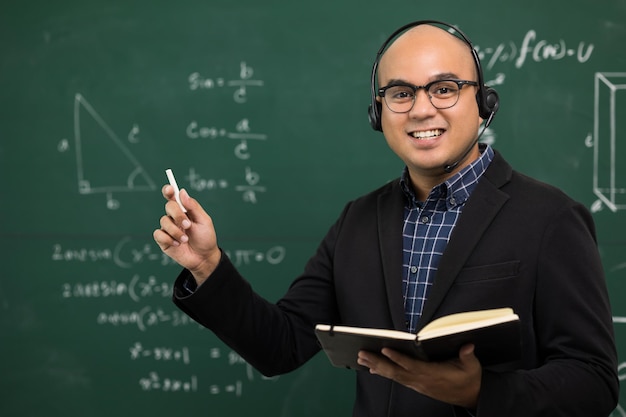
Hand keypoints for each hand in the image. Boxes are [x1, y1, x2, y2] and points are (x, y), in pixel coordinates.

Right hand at [153, 185, 220, 284]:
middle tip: (187, 225)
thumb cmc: (206, 238)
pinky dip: (168, 239)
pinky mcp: (163, 240)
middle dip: (177, 215)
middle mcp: (174, 217)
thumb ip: (193, 207)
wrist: (203, 258)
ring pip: (163, 221)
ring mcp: (168, 228)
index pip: (173, 197)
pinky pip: (158, 234)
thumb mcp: (204, 221)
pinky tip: (177, 244)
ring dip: (175, 231)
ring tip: (185, 240)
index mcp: (185, 210)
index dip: (169, 191)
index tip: (170, 189)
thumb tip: (182, 192)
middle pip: (169, 207)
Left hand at [357, 344, 480, 408]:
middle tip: (362, 353)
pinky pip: (397, 379)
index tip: (385, 349)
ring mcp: (418, 384)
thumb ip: (467, 356)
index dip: (398, 358)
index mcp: (433, 374)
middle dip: (378, 362)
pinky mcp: (417, 386)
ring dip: (376, 366)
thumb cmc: (469, 379)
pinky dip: (383, 373)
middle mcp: (422, 381)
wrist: (471, 396)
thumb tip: (468, 346)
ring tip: (361, 358)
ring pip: (394, 376)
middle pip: (396, 371)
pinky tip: (373, 369)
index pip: (411, 365)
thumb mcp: (472, 367)